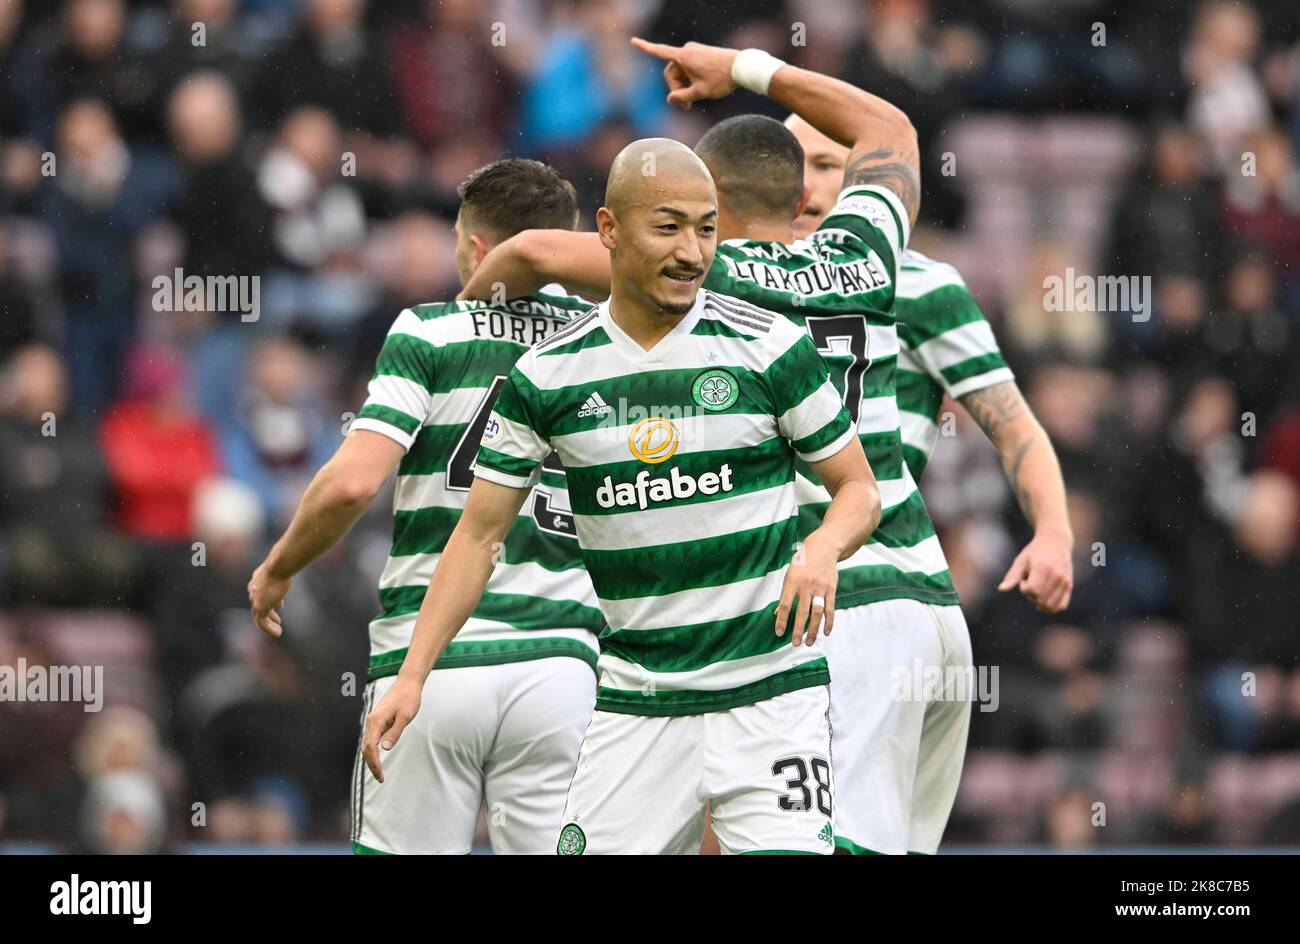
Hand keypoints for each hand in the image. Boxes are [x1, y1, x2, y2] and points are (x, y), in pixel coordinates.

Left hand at [248, 563, 291, 637]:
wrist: (279, 566)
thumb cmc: (285, 563)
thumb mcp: (285, 567)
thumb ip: (286, 570)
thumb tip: (295, 564)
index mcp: (258, 578)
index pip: (262, 592)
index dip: (271, 599)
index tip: (280, 606)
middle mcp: (254, 588)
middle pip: (259, 604)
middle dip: (269, 612)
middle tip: (278, 620)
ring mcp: (256, 598)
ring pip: (259, 615)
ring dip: (269, 623)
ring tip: (278, 631)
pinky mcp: (259, 607)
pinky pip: (262, 622)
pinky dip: (269, 629)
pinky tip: (278, 633)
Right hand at [362, 676, 421, 781]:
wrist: (408, 683)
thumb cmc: (408, 698)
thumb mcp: (405, 717)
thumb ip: (395, 732)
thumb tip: (385, 748)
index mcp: (377, 721)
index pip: (371, 748)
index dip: (375, 763)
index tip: (381, 775)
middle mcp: (372, 721)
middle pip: (366, 748)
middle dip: (372, 764)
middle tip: (380, 778)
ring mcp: (373, 720)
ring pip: (367, 743)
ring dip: (371, 758)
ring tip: (379, 772)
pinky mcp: (377, 719)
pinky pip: (371, 738)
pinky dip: (372, 750)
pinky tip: (378, 757)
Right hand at [630, 37, 737, 107]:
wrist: (743, 67)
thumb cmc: (722, 79)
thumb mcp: (700, 92)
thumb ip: (682, 97)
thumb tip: (670, 99)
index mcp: (684, 56)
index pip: (660, 52)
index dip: (645, 48)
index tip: (633, 40)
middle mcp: (687, 51)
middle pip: (672, 73)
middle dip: (676, 89)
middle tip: (687, 106)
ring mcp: (694, 52)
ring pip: (681, 73)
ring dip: (684, 87)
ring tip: (695, 101)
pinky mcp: (701, 55)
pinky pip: (689, 69)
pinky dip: (691, 81)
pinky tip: (701, 90)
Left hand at [775, 532, 838, 646]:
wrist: (823, 548)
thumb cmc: (802, 562)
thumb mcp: (789, 574)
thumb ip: (785, 594)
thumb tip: (776, 613)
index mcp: (792, 581)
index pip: (785, 604)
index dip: (781, 619)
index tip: (779, 632)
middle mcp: (806, 585)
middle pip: (802, 611)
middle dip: (798, 629)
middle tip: (795, 643)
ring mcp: (820, 588)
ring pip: (817, 613)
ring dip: (813, 629)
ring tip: (809, 642)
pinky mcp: (831, 589)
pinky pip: (830, 608)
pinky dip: (829, 622)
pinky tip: (826, 632)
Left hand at [998, 527, 1072, 612]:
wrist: (1056, 541)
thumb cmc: (1034, 551)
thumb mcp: (1021, 560)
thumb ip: (1012, 576)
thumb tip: (1001, 589)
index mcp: (1043, 568)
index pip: (1032, 590)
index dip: (1024, 588)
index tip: (1024, 579)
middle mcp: (1056, 575)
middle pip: (1040, 599)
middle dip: (1031, 596)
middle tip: (1031, 583)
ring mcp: (1064, 581)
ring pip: (1050, 605)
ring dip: (1040, 603)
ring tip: (1038, 590)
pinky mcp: (1069, 585)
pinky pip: (1062, 606)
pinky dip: (1052, 609)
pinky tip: (1044, 603)